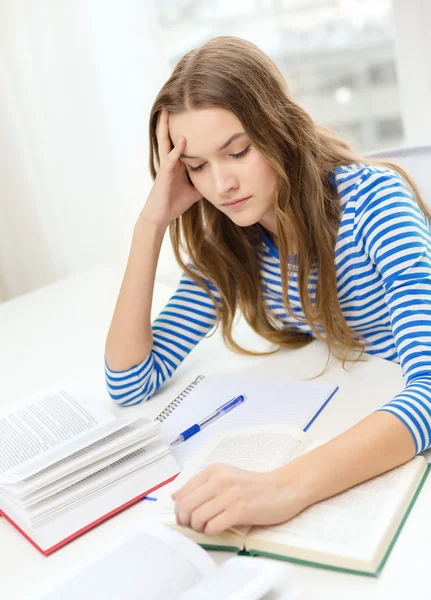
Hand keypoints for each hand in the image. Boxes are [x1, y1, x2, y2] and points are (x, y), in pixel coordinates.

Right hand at [140, 108, 201, 227]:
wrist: (161, 217)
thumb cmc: (174, 203)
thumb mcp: (195, 190)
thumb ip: (204, 180)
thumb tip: (219, 177)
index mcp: (176, 163)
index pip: (179, 140)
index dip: (181, 126)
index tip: (188, 111)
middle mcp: (169, 162)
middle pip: (169, 136)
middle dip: (170, 120)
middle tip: (173, 101)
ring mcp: (166, 167)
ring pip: (165, 143)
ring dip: (166, 127)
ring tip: (167, 111)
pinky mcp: (164, 176)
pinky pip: (170, 160)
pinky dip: (177, 150)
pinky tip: (182, 140)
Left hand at [171, 463, 306, 536]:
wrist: (284, 488)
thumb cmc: (255, 486)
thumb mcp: (225, 477)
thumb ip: (201, 485)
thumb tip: (175, 497)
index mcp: (212, 471)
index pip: (181, 494)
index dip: (179, 511)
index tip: (186, 519)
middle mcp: (218, 480)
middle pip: (185, 507)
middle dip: (186, 522)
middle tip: (195, 527)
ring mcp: (229, 494)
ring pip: (196, 518)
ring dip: (199, 529)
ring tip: (209, 528)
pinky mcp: (240, 509)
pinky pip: (213, 526)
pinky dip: (211, 533)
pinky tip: (220, 529)